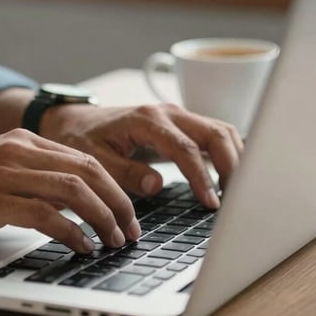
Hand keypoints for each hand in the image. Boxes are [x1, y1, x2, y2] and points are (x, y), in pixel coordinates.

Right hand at [0, 129, 140, 252]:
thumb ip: (29, 176)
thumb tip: (68, 201)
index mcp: (22, 142)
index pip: (85, 159)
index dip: (114, 187)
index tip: (126, 212)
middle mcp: (19, 151)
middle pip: (88, 171)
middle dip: (118, 203)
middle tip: (130, 230)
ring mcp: (6, 173)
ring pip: (74, 190)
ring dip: (102, 218)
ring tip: (113, 241)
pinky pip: (46, 214)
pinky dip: (71, 232)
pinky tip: (81, 247)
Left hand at [39, 104, 243, 207]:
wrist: (75, 122)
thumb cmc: (83, 140)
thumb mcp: (94, 159)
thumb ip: (125, 172)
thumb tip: (158, 185)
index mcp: (146, 120)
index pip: (185, 149)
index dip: (201, 177)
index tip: (211, 203)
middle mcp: (167, 113)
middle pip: (215, 133)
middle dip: (232, 165)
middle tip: (238, 199)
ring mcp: (177, 116)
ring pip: (220, 130)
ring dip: (235, 158)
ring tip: (239, 191)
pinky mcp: (182, 124)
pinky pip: (214, 134)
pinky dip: (228, 152)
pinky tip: (232, 175)